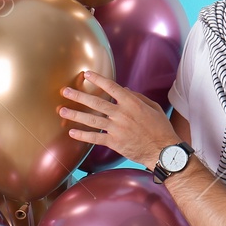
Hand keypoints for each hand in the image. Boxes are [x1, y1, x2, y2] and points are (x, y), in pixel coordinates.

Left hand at [57, 70, 179, 168]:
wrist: (163, 151)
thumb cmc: (161, 129)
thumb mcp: (153, 108)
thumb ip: (138, 97)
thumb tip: (123, 89)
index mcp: (132, 103)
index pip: (112, 87)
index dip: (98, 79)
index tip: (86, 74)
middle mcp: (122, 114)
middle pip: (96, 102)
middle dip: (79, 96)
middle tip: (65, 91)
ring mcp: (117, 129)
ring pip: (92, 119)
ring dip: (75, 115)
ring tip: (62, 111)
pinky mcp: (114, 142)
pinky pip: (95, 138)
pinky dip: (82, 136)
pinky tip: (72, 133)